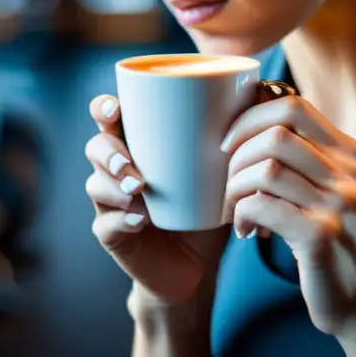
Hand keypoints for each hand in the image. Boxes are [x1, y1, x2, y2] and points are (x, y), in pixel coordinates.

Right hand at [84, 94, 230, 306]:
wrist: (197, 266)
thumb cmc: (207, 206)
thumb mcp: (221, 169)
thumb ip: (233, 133)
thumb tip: (261, 90)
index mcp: (138, 144)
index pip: (108, 116)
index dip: (105, 108)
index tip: (117, 108)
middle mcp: (117, 168)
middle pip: (95, 146)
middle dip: (108, 150)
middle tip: (131, 164)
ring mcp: (111, 202)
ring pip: (94, 184)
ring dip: (114, 184)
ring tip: (139, 188)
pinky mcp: (112, 234)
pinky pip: (106, 223)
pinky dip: (121, 219)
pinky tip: (140, 219)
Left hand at [220, 90, 355, 349]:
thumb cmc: (332, 238)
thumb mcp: (327, 187)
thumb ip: (301, 153)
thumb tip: (250, 102)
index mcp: (347, 152)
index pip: (293, 106)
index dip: (251, 116)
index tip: (229, 141)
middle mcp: (348, 172)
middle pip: (276, 133)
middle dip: (238, 153)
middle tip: (229, 180)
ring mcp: (338, 203)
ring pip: (266, 169)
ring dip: (236, 188)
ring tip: (235, 208)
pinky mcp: (322, 235)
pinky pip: (262, 206)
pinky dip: (241, 215)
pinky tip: (245, 231)